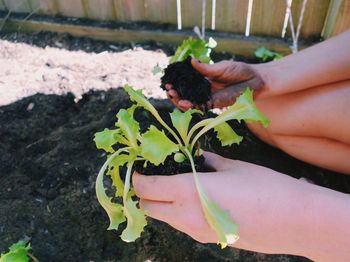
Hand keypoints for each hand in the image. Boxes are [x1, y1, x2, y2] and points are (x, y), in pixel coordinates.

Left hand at [132, 151, 321, 256]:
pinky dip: (178, 213)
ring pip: (165, 219)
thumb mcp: (232, 166)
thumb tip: (197, 157)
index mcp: (187, 192)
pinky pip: (182, 226)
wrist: (293, 221)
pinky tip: (196, 200)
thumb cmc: (263, 186)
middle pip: (149, 208)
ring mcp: (197, 232)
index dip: (138, 178)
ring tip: (175, 187)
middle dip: (145, 194)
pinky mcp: (209, 240)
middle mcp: (186, 216)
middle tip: (155, 178)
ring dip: (162, 204)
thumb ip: (207, 161)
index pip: (147, 188)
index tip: (140, 169)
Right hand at [166, 59, 264, 110]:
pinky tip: (185, 104)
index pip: (186, 81)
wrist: (256, 81)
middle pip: (185, 93)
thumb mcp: (222, 67)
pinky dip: (192, 106)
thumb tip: (191, 61)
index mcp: (204, 78)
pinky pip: (201, 107)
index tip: (168, 80)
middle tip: (169, 90)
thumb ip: (206, 68)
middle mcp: (204, 89)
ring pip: (190, 102)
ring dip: (180, 101)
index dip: (177, 82)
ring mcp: (208, 97)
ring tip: (173, 96)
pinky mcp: (215, 104)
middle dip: (175, 93)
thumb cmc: (241, 71)